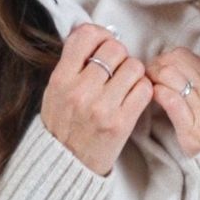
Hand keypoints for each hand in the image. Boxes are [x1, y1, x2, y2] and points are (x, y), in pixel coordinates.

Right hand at [41, 23, 153, 175]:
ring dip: (133, 73)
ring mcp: (102, 107)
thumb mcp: (54, 91)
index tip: (103, 45)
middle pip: (115, 49)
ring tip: (124, 85)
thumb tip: (95, 34)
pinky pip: (145, 89)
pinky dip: (142, 90)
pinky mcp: (121, 122)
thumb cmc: (62, 125)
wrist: (66, 165)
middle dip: (119, 56)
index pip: (86, 36)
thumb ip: (71, 64)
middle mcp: (80, 91)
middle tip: (115, 69)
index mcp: (61, 79)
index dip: (100, 35)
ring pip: (134, 66)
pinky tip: (132, 97)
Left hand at [145, 47, 199, 157]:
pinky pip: (171, 101)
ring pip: (169, 75)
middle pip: (171, 61)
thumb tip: (182, 69)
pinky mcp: (191, 127)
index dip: (163, 59)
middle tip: (147, 80)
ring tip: (149, 90)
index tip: (157, 70)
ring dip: (152, 79)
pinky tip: (155, 100)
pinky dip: (159, 95)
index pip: (181, 55)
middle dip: (153, 67)